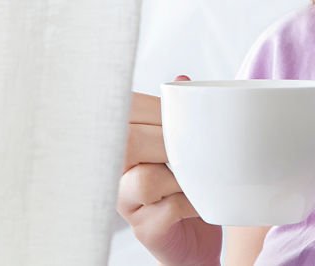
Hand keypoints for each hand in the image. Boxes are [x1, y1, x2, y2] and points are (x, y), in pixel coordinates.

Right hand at [117, 76, 220, 265]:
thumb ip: (179, 111)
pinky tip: (200, 199)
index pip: (127, 110)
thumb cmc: (185, 179)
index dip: (158, 109)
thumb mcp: (184, 142)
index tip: (185, 115)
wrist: (194, 233)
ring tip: (196, 177)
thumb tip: (182, 80)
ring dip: (181, 175)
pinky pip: (166, 209)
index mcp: (122, 138)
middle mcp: (114, 168)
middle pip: (129, 141)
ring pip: (144, 179)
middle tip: (194, 148)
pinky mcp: (143, 228)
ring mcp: (124, 200)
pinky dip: (192, 201)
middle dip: (169, 140)